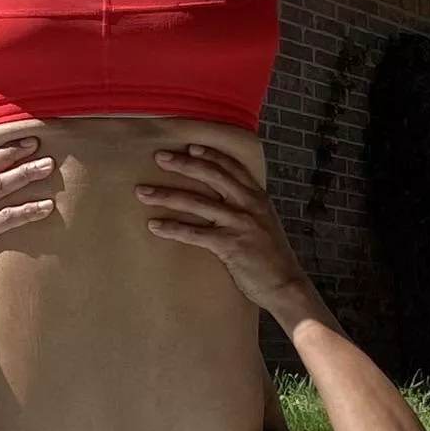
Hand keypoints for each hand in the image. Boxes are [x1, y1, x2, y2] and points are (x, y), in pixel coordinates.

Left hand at [136, 146, 310, 313]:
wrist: (286, 284)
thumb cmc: (273, 255)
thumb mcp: (266, 222)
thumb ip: (247, 207)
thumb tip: (225, 198)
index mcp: (257, 197)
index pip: (232, 167)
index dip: (210, 154)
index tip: (189, 146)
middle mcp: (248, 205)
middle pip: (211, 176)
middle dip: (183, 164)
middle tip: (159, 157)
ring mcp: (239, 223)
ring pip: (196, 203)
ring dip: (166, 195)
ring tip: (143, 192)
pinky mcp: (230, 245)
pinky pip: (195, 233)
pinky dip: (172, 228)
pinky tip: (155, 226)